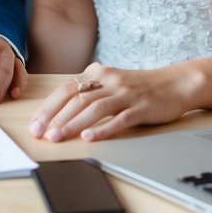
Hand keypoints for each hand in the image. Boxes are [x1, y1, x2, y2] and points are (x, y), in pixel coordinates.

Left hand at [28, 63, 195, 142]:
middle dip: (55, 118)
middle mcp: (109, 81)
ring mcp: (126, 93)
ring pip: (94, 109)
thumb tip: (60, 112)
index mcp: (98, 74)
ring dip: (73, 124)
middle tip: (40, 134)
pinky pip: (119, 119)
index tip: (35, 124)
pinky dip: (103, 130)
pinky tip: (90, 139)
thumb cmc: (140, 87)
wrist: (176, 83)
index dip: (48, 107)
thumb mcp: (111, 83)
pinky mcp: (141, 107)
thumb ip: (90, 92)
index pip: (66, 90)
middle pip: (76, 99)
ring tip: (58, 138)